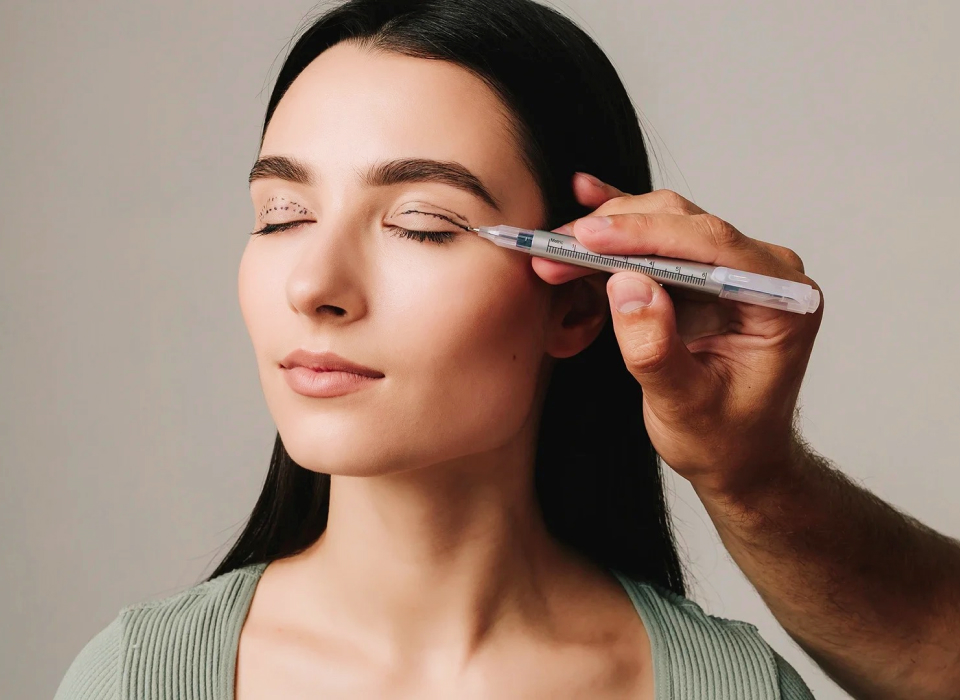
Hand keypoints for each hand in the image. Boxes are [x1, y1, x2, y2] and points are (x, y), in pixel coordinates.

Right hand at [533, 172, 823, 497]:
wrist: (736, 456)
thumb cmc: (723, 438)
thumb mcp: (685, 405)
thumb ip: (656, 349)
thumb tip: (626, 285)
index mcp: (782, 300)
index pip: (712, 245)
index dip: (645, 233)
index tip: (587, 237)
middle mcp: (765, 271)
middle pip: (684, 225)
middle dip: (615, 233)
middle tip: (555, 249)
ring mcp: (735, 266)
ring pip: (664, 223)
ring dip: (607, 233)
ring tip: (553, 249)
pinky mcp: (705, 271)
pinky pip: (660, 236)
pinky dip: (622, 223)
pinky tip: (588, 195)